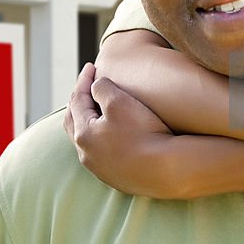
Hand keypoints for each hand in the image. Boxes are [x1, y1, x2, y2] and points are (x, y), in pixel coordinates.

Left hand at [63, 63, 180, 197]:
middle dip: (79, 101)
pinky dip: (102, 137)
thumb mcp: (119, 101)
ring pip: (87, 140)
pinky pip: (102, 153)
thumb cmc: (143, 133)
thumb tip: (95, 87)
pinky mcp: (116, 178)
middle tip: (87, 86)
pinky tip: (113, 133)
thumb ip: (101, 88)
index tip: (91, 66)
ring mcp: (100, 169)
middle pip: (75, 122)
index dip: (83, 80)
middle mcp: (86, 155)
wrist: (168, 170)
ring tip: (97, 108)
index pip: (77, 100)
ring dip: (90, 121)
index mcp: (83, 135)